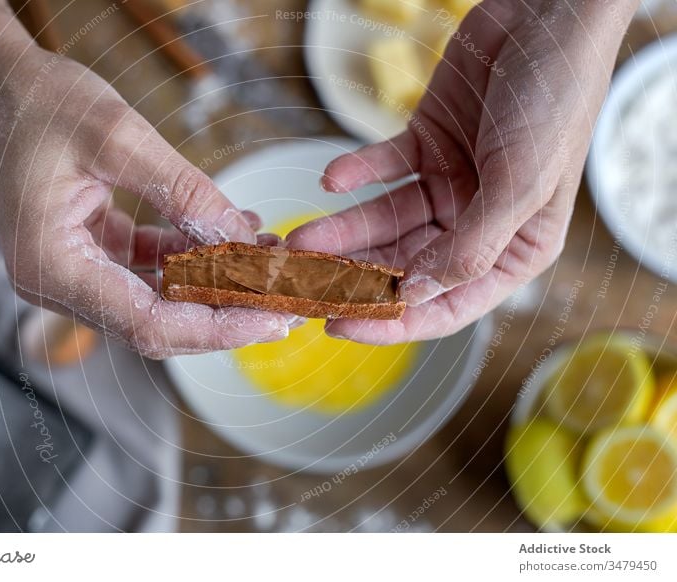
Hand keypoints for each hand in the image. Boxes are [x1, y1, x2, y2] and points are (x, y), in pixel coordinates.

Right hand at [0, 49, 287, 357]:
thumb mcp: (120, 139)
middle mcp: (58, 282)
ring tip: (266, 260)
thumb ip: (184, 193)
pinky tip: (232, 237)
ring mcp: (74, 271)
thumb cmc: (40, 103)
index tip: (269, 320)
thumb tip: (243, 239)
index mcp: (51, 266)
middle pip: (157, 324)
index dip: (215, 327)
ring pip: (159, 302)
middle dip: (223, 313)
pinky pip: (150, 271)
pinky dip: (192, 259)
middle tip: (281, 300)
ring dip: (213, 285)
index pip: (148, 323)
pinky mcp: (91, 253)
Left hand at [287, 0, 635, 343]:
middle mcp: (478, 224)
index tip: (340, 325)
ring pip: (384, 222)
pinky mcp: (426, 145)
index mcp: (513, 250)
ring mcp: (448, 185)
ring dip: (341, 231)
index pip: (445, 303)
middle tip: (303, 283)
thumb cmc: (555, 101)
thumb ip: (469, 247)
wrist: (548, 16)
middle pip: (404, 265)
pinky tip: (332, 178)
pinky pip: (382, 169)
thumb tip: (414, 294)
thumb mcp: (521, 185)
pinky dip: (355, 174)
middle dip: (353, 275)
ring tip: (297, 239)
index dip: (392, 320)